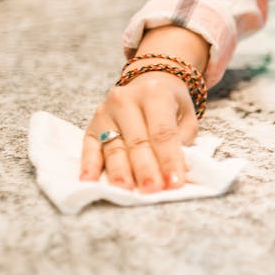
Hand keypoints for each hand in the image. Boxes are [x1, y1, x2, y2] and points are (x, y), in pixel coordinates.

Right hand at [79, 26, 209, 191]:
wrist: (149, 83)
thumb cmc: (171, 104)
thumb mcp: (186, 115)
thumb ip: (182, 139)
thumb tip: (175, 168)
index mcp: (154, 94)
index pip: (162, 132)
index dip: (169, 159)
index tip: (174, 183)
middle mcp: (126, 100)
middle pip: (137, 141)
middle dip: (145, 169)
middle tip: (152, 190)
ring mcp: (105, 112)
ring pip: (113, 147)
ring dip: (120, 172)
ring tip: (126, 191)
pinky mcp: (92, 125)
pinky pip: (90, 147)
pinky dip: (89, 165)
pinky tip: (89, 181)